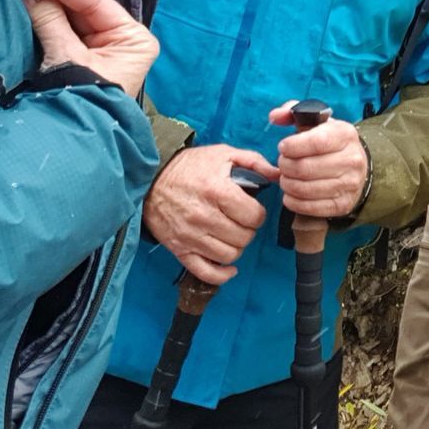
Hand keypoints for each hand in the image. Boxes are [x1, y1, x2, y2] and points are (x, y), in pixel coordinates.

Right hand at [20, 0, 158, 96]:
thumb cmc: (83, 100)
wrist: (74, 143)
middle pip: (84, 9)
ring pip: (73, 19)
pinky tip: (31, 5)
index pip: (96, 2)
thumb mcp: (67, 58)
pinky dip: (48, 21)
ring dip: (49, 5)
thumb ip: (50, 21)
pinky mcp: (85, 61)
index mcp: (134, 38)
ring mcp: (104, 51)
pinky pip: (65, 33)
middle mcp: (123, 41)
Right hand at [143, 144, 275, 285]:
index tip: (252, 210)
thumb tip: (278, 176)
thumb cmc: (190, 166)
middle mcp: (204, 216)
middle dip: (248, 230)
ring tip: (232, 235)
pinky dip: (222, 274)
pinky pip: (206, 273)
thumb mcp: (223, 154)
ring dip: (236, 247)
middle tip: (242, 221)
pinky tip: (229, 266)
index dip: (258, 214)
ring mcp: (190, 236)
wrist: (150, 179)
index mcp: (217, 191)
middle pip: (244, 237)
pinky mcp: (179, 250)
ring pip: (229, 255)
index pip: (254, 216)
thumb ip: (254, 162)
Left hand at [269, 102, 369, 218]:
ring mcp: (349, 184)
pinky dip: (293, 201)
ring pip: (305, 189)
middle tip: (282, 163)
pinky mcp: (343, 205)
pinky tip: (291, 193)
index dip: (292, 146)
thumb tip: (275, 116)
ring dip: (287, 184)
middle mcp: (352, 160)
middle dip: (285, 166)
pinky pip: (309, 207)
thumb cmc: (328, 141)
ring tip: (286, 177)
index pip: (316, 142)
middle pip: (305, 168)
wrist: (355, 166)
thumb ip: (292, 112)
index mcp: (345, 135)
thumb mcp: (315, 121)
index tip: (283, 147)